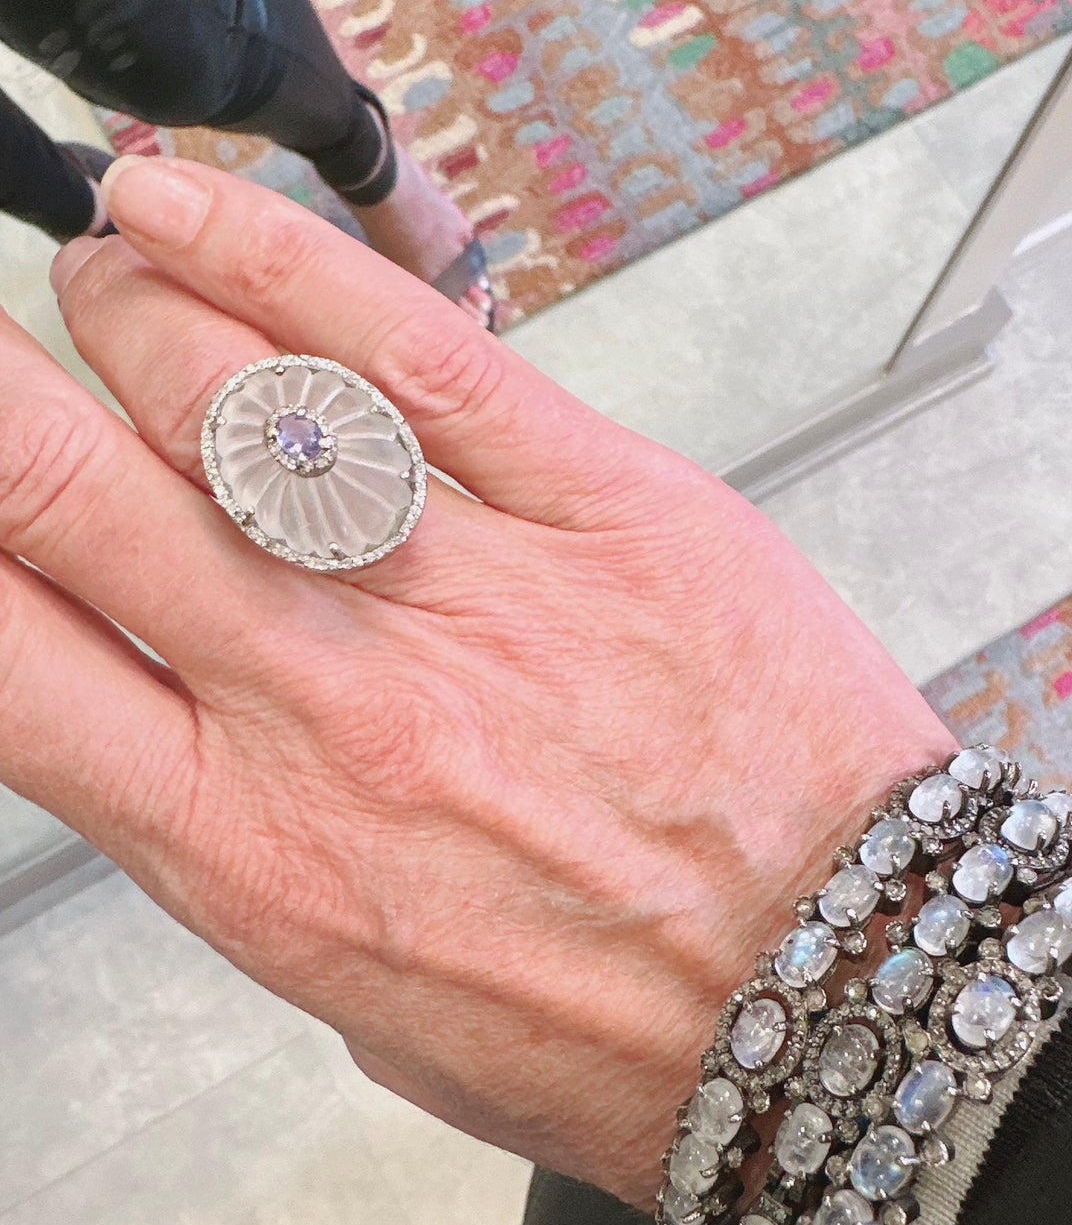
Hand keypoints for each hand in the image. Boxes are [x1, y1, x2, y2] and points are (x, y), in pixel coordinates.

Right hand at [0, 158, 952, 1206]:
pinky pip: (412, 349)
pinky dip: (276, 257)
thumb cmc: (601, 1015)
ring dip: (134, 308)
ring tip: (121, 278)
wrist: (834, 997)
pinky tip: (193, 209)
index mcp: (252, 845)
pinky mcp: (599, 507)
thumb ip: (241, 839)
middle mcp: (334, 705)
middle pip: (74, 489)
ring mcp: (469, 592)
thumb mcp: (357, 986)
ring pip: (232, 391)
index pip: (1, 654)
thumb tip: (160, 715)